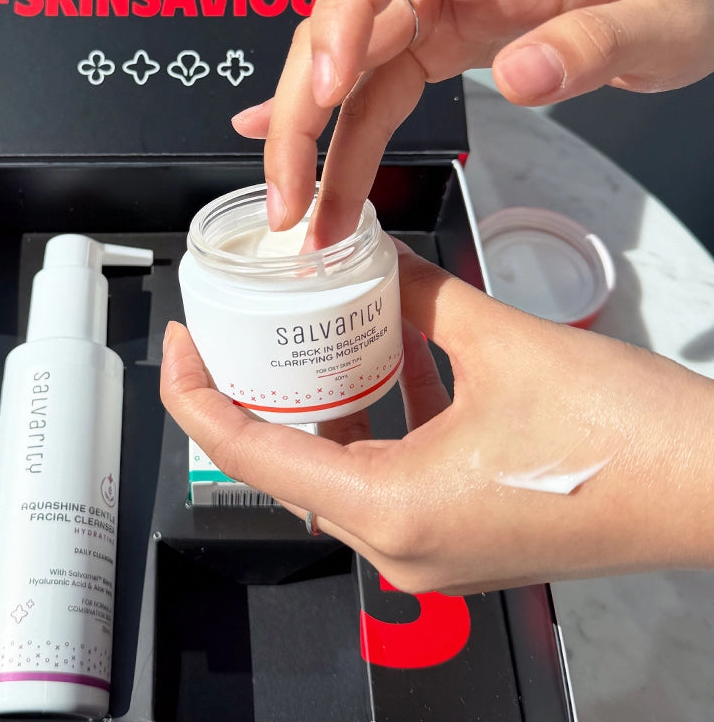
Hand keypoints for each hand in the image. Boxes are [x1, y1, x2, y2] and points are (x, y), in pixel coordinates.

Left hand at [160, 244, 713, 594]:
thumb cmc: (629, 439)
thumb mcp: (496, 338)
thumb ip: (415, 291)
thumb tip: (369, 256)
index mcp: (393, 509)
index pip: (249, 453)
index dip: (194, 394)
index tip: (178, 342)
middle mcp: (402, 549)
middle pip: (284, 465)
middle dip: (253, 395)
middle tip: (236, 329)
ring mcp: (432, 552)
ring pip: (336, 472)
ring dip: (316, 406)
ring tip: (303, 338)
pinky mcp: (461, 538)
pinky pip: (386, 478)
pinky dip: (372, 422)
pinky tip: (386, 364)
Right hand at [233, 0, 713, 246]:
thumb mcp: (665, 18)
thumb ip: (595, 43)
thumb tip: (520, 76)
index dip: (342, 6)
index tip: (330, 80)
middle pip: (338, 27)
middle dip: (300, 110)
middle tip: (291, 193)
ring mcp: (432, 19)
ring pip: (342, 72)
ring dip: (310, 143)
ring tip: (301, 216)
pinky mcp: (434, 51)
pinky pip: (370, 95)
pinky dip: (333, 133)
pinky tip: (299, 159)